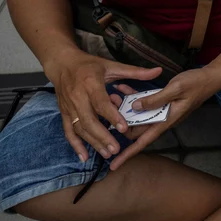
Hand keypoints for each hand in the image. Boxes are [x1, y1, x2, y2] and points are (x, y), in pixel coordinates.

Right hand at [44, 51, 161, 163]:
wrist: (62, 64)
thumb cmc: (90, 65)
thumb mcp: (112, 65)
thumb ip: (135, 72)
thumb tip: (158, 71)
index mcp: (91, 83)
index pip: (101, 103)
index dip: (112, 116)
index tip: (123, 128)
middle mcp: (78, 97)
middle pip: (89, 120)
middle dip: (102, 136)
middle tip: (116, 149)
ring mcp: (69, 107)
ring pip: (80, 128)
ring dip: (92, 143)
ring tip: (107, 154)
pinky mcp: (64, 113)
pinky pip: (68, 131)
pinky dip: (75, 145)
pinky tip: (84, 157)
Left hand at [107, 68, 220, 169]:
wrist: (210, 77)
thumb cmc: (196, 84)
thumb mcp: (176, 89)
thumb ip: (155, 99)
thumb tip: (134, 107)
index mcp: (166, 121)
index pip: (143, 142)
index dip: (128, 154)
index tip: (113, 165)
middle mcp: (162, 119)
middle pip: (136, 129)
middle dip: (120, 122)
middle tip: (107, 108)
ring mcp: (162, 111)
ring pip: (138, 115)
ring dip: (125, 108)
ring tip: (114, 96)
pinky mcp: (162, 102)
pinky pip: (145, 103)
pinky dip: (134, 97)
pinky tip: (125, 89)